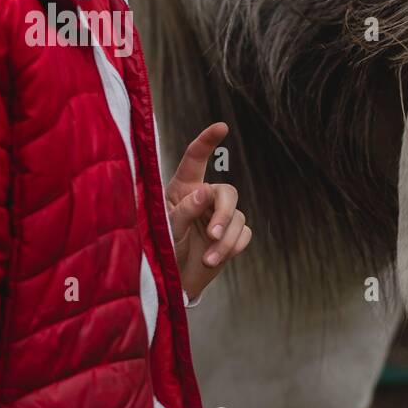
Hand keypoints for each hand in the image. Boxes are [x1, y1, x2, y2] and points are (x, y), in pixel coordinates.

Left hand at [166, 122, 250, 301]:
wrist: (174, 279)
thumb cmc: (163, 249)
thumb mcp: (166, 229)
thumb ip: (183, 210)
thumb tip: (204, 192)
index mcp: (183, 188)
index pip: (196, 159)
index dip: (208, 141)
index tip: (221, 128)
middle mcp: (205, 198)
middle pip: (227, 192)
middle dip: (223, 213)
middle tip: (213, 234)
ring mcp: (220, 216)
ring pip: (237, 217)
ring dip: (224, 240)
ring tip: (208, 258)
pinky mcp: (233, 235)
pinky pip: (244, 234)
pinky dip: (232, 248)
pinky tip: (216, 258)